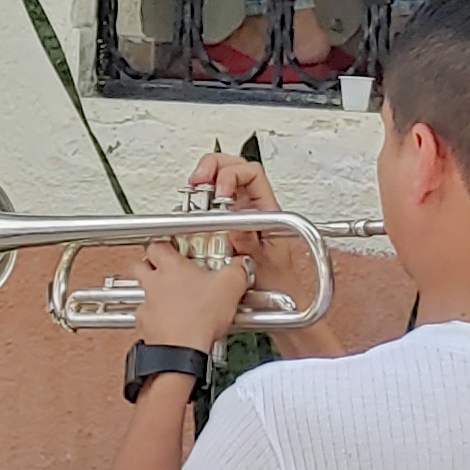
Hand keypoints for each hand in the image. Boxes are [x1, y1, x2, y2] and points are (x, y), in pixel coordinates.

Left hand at [131, 234, 256, 348]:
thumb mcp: (231, 286)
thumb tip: (242, 264)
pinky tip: (168, 323)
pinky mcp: (144, 326)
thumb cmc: (200, 316)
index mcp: (171, 267)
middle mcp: (153, 283)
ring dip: (152, 293)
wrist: (181, 349)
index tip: (172, 247)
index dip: (164, 244)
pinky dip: (154, 318)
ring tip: (169, 298)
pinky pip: (145, 317)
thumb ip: (238, 270)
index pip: (157, 245)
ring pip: (141, 291)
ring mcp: (146, 304)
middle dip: (148, 265)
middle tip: (162, 268)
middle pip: (139, 265)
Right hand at [189, 152, 321, 324]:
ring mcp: (237, 215)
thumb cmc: (278, 283)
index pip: (251, 173)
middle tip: (198, 180)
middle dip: (213, 167)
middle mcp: (252, 208)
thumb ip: (249, 240)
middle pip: (233, 168)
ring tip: (193, 189)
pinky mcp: (223, 226)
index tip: (219, 193)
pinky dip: (197, 201)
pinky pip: (209, 204)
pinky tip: (191, 209)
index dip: (232, 175)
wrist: (278, 302)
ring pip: (219, 181)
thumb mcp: (264, 261)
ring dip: (204, 180)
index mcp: (267, 210)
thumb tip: (235, 217)